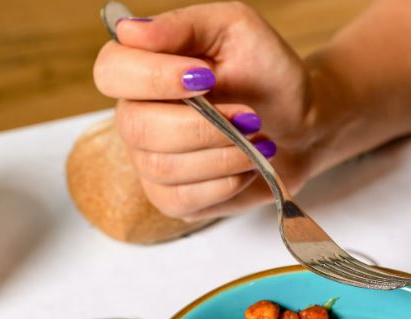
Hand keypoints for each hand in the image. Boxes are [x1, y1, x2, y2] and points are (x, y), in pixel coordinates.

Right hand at [93, 2, 316, 219]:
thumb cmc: (266, 73)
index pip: (111, 72)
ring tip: (256, 140)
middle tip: (248, 117)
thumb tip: (129, 31)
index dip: (151, 77)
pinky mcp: (171, 199)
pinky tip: (245, 166)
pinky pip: (182, 199)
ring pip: (163, 167)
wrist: (299, 125)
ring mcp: (149, 163)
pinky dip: (224, 182)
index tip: (204, 77)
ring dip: (222, 154)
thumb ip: (184, 27)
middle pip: (138, 128)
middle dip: (202, 126)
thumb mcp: (235, 30)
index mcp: (142, 70)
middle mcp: (136, 118)